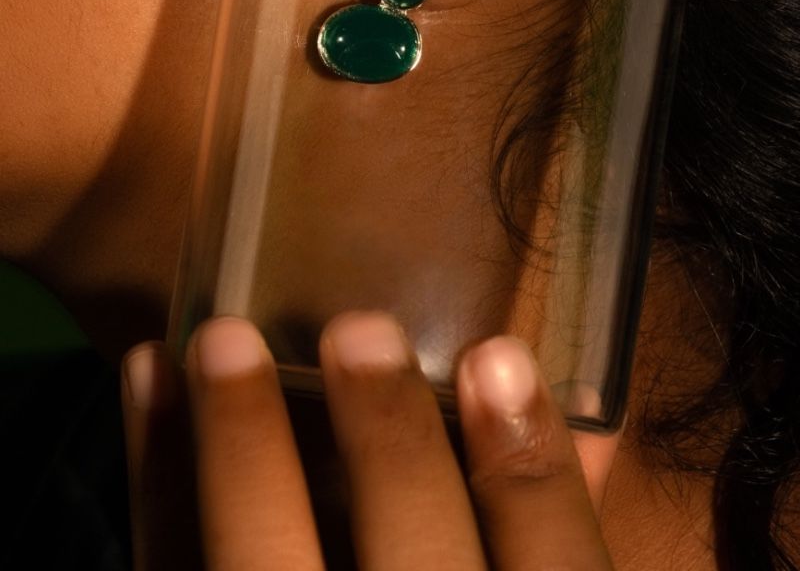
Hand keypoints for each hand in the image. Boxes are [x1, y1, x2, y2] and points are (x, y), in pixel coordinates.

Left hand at [122, 313, 619, 569]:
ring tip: (223, 341)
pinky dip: (159, 476)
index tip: (497, 358)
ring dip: (243, 458)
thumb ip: (549, 543)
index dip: (528, 476)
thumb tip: (584, 427)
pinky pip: (170, 570)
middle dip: (388, 455)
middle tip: (357, 331)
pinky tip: (150, 377)